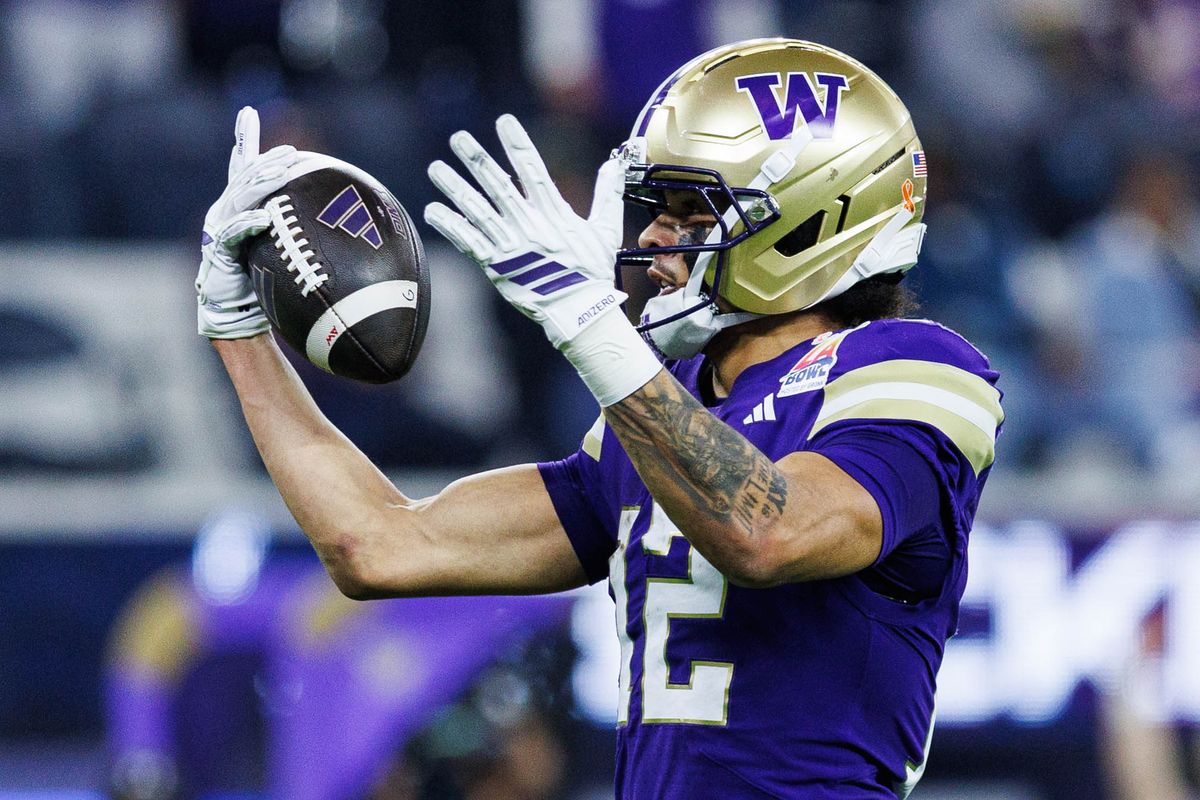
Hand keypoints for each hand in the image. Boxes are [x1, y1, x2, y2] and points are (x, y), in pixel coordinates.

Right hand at [195, 107, 297, 338]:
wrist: (239, 313)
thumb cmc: (262, 281)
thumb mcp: (281, 250)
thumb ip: (297, 231)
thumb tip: (340, 220)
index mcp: (239, 207)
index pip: (243, 168)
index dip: (244, 139)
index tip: (249, 112)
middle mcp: (225, 212)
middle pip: (245, 180)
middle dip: (266, 163)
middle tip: (290, 153)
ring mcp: (219, 230)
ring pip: (240, 199)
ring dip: (261, 184)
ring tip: (281, 172)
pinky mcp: (218, 250)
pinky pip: (233, 232)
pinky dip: (248, 223)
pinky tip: (264, 217)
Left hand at [424, 114, 626, 347]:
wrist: (580, 313)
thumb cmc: (593, 273)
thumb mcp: (605, 231)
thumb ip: (608, 194)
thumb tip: (615, 164)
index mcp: (555, 214)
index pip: (534, 170)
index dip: (518, 144)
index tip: (504, 121)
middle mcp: (530, 226)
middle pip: (498, 186)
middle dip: (477, 160)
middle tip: (458, 138)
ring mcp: (511, 246)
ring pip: (478, 211)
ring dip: (455, 188)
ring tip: (436, 168)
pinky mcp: (498, 267)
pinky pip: (469, 243)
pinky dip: (451, 226)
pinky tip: (433, 211)